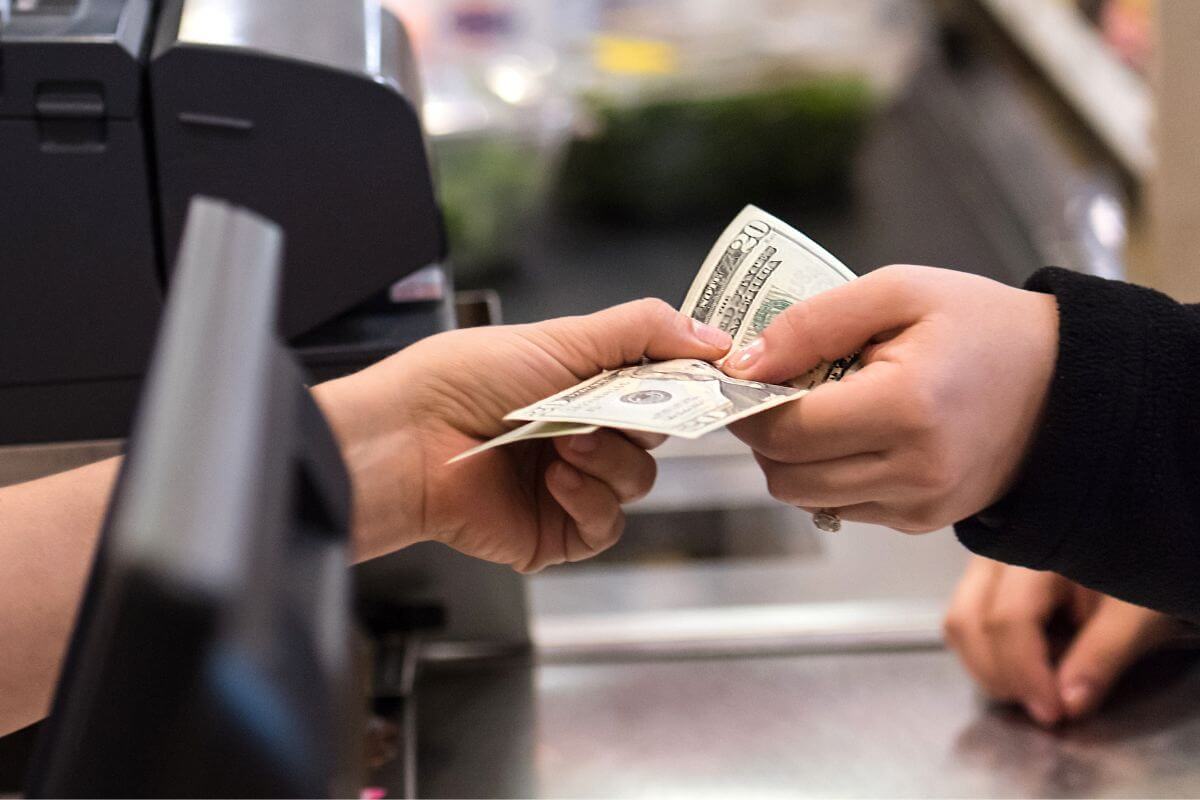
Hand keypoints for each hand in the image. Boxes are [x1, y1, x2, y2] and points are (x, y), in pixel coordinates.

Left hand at [313, 299, 731, 570]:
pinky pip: (607, 525)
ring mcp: (569, 485)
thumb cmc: (465, 380)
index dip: (684, 382)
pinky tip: (557, 479)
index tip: (713, 375)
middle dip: (641, 419)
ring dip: (609, 460)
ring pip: (637, 480)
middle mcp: (579, 433)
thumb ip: (642, 331)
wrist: (409, 440)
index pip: (656, 384)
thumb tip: (712, 335)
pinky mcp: (556, 532)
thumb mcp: (562, 337)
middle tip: (614, 406)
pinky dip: (589, 500)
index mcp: (581, 385)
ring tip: (565, 442)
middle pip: (656, 434)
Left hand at [722, 265, 1058, 531]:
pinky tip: (856, 433)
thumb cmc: (984, 327)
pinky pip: (842, 506)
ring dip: (793, 458)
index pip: (785, 430)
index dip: (748, 406)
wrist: (1066, 384)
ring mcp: (919, 506)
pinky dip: (829, 473)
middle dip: (764, 434)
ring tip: (821, 408)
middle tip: (777, 390)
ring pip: (806, 498)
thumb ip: (812, 324)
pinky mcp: (922, 522)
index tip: (743, 377)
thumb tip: (744, 364)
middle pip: (785, 476)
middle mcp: (914, 471)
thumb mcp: (899, 292)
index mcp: (907, 408)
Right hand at [944, 556, 1182, 725]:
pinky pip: (962, 624)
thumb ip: (1102, 656)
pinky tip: (1025, 665)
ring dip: (989, 669)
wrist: (1131, 555)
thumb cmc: (1136, 582)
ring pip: (957, 625)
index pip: (1009, 618)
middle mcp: (997, 553)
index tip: (1054, 712)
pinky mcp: (978, 581)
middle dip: (1002, 676)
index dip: (1025, 672)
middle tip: (1044, 707)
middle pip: (969, 622)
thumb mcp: (1136, 617)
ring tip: (1036, 686)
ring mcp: (981, 565)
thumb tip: (1067, 704)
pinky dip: (986, 656)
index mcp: (1040, 552)